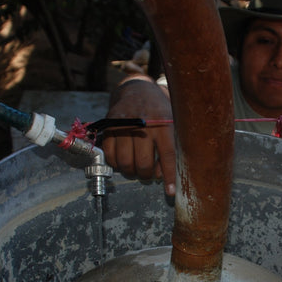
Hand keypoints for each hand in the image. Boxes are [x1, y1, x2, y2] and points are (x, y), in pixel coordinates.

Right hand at [102, 77, 176, 195]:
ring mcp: (124, 125)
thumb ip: (171, 146)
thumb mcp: (172, 122)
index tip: (170, 191)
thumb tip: (161, 175)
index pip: (168, 154)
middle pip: (144, 162)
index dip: (169, 175)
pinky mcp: (109, 126)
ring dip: (131, 172)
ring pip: (125, 162)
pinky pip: (110, 155)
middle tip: (148, 174)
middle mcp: (143, 124)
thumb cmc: (159, 111)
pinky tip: (123, 160)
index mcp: (163, 123)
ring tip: (136, 168)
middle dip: (146, 175)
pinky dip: (116, 164)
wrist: (137, 90)